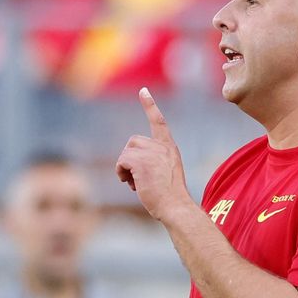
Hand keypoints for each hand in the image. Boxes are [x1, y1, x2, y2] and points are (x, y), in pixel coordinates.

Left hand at [116, 88, 192, 220]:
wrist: (175, 207)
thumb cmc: (169, 197)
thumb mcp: (164, 174)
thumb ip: (152, 163)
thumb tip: (129, 166)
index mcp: (169, 148)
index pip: (159, 122)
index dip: (149, 106)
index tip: (143, 91)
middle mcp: (162, 147)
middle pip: (133, 142)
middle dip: (129, 159)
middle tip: (136, 178)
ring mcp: (152, 153)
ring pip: (126, 152)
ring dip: (125, 168)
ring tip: (135, 183)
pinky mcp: (141, 161)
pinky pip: (122, 162)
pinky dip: (121, 173)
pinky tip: (132, 184)